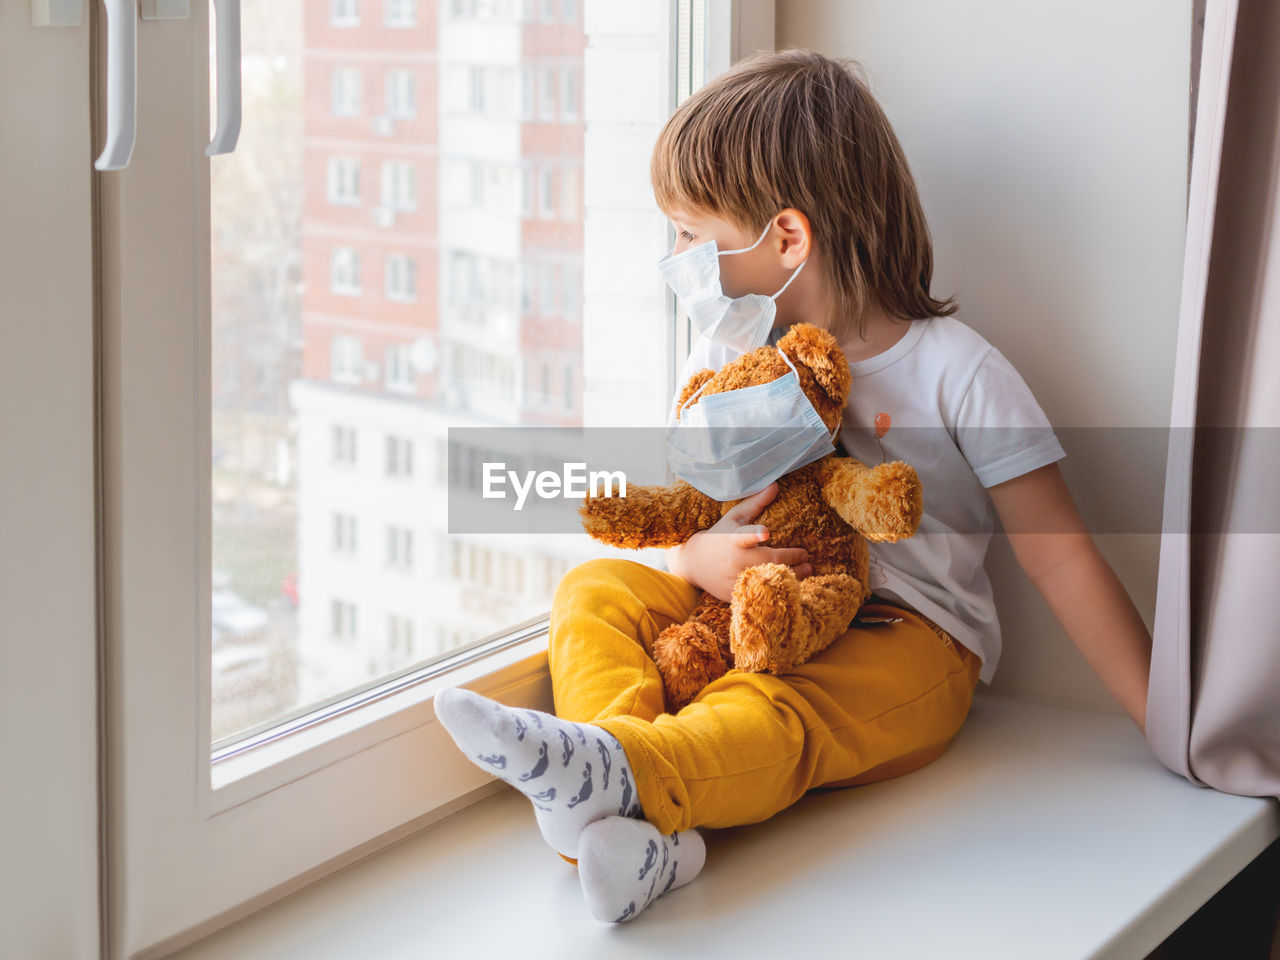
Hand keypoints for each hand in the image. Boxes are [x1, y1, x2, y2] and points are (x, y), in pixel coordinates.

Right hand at [665, 482, 812, 601]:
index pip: (744, 536)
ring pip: (770, 581)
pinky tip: (792, 585)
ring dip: (793, 576)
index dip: (754, 534)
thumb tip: (775, 485)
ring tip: (807, 569)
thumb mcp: (734, 518)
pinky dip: (780, 590)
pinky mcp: (735, 595)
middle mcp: (735, 561)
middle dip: (792, 559)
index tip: (765, 532)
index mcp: (733, 539)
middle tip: (807, 556)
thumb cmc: (719, 536)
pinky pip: (763, 595)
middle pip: (769, 561)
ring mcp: (735, 580)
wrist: (694, 563)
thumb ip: (755, 503)